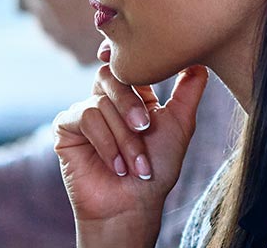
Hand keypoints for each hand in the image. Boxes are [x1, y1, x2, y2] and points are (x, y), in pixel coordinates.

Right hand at [55, 43, 210, 244]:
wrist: (132, 206)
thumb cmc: (157, 170)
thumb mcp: (180, 126)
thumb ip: (189, 91)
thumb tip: (200, 60)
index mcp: (131, 96)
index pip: (129, 67)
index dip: (133, 64)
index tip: (145, 67)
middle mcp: (105, 100)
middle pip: (111, 76)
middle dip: (131, 104)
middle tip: (146, 128)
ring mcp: (83, 112)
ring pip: (100, 103)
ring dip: (123, 138)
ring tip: (135, 165)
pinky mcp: (65, 127)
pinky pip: (84, 117)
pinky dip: (105, 143)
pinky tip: (116, 166)